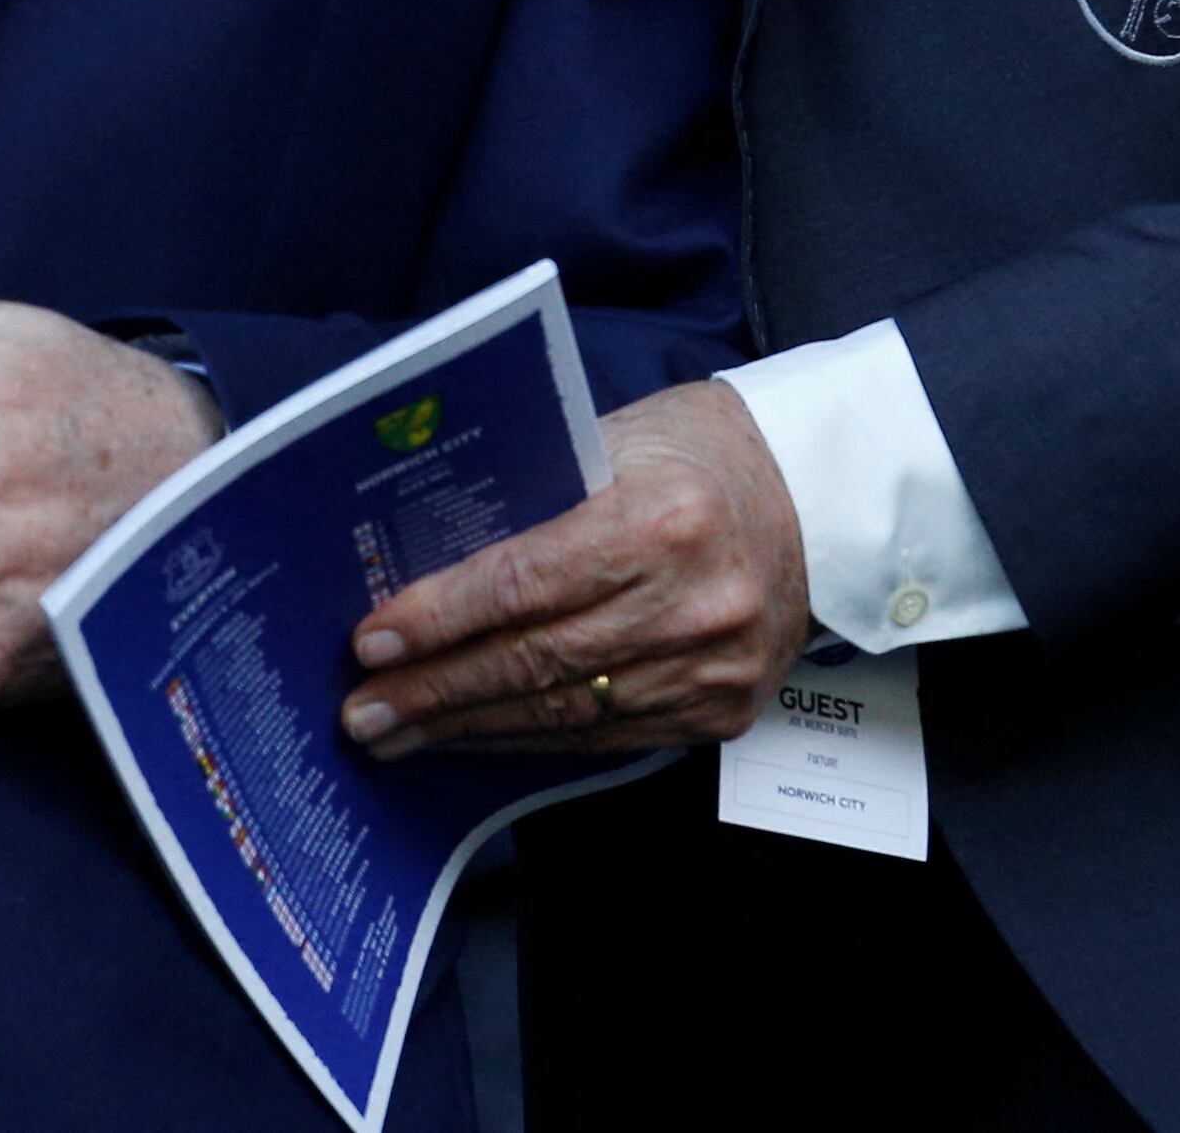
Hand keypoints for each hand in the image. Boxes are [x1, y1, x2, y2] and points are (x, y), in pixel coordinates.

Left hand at [340, 380, 814, 756]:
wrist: (819, 502)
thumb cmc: (700, 454)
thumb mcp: (617, 441)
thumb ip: (534, 497)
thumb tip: (423, 559)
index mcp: (663, 519)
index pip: (525, 582)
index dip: (441, 618)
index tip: (371, 642)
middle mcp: (694, 604)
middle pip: (537, 661)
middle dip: (436, 690)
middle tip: (361, 711)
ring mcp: (713, 669)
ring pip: (566, 713)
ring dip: (469, 728)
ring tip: (396, 735)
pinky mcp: (721, 713)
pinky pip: (606, 739)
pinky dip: (531, 739)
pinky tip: (475, 735)